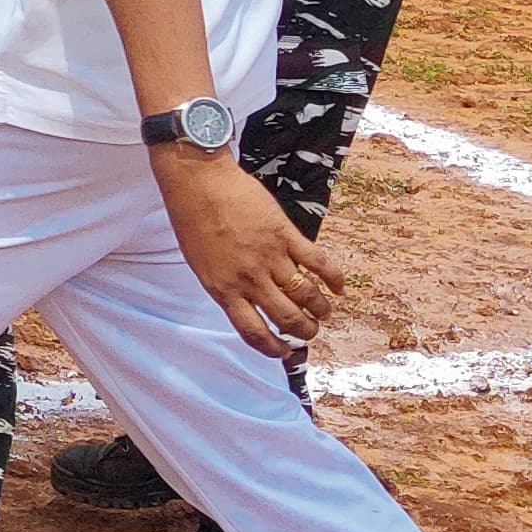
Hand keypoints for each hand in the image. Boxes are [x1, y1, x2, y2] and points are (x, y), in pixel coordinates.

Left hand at [152, 146, 343, 357]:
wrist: (197, 181)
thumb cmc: (192, 219)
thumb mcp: (201, 263)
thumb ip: (227, 285)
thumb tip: (251, 302)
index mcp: (224, 290)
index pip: (254, 333)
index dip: (274, 348)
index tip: (286, 351)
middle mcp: (249, 279)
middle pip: (288, 318)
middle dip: (305, 330)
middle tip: (311, 330)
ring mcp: (270, 257)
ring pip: (306, 295)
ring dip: (321, 309)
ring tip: (325, 312)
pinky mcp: (285, 235)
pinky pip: (318, 263)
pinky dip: (334, 278)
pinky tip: (339, 287)